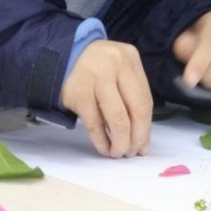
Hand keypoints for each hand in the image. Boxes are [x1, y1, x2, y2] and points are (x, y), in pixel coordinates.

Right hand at [60, 40, 152, 157]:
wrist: (64, 58)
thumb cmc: (98, 68)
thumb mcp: (120, 70)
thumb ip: (133, 95)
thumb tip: (142, 138)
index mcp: (130, 58)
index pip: (145, 99)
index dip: (146, 127)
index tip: (144, 145)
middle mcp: (115, 64)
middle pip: (135, 109)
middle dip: (136, 137)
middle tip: (132, 152)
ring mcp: (95, 77)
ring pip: (117, 119)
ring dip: (120, 142)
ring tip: (118, 152)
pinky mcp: (78, 93)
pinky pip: (94, 123)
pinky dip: (101, 140)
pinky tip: (104, 148)